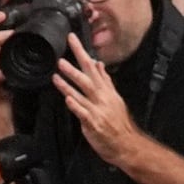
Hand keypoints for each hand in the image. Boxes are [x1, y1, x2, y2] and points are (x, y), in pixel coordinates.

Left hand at [50, 34, 134, 152]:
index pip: (92, 67)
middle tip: (61, 57)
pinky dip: (75, 105)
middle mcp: (102, 97)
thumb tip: (98, 64)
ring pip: (82, 93)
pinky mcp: (94, 123)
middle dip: (75, 65)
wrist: (127, 144)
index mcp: (107, 90)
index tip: (72, 39)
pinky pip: (83, 113)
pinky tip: (67, 99)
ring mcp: (98, 110)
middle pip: (87, 77)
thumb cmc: (118, 122)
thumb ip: (105, 80)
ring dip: (69, 83)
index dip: (82, 53)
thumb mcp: (114, 97)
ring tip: (57, 74)